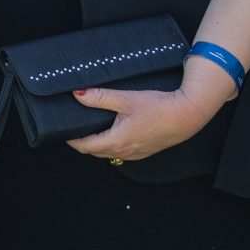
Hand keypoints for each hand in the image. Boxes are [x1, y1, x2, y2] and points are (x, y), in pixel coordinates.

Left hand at [66, 75, 230, 164]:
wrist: (188, 115)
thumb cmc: (159, 107)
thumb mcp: (126, 99)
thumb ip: (100, 97)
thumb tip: (78, 94)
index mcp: (116, 142)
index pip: (84, 146)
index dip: (70, 139)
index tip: (62, 130)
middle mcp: (124, 153)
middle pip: (94, 151)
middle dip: (81, 142)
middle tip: (73, 128)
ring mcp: (135, 154)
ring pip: (107, 153)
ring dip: (97, 144)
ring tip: (90, 129)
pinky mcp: (144, 151)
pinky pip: (121, 152)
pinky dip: (111, 145)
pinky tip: (112, 132)